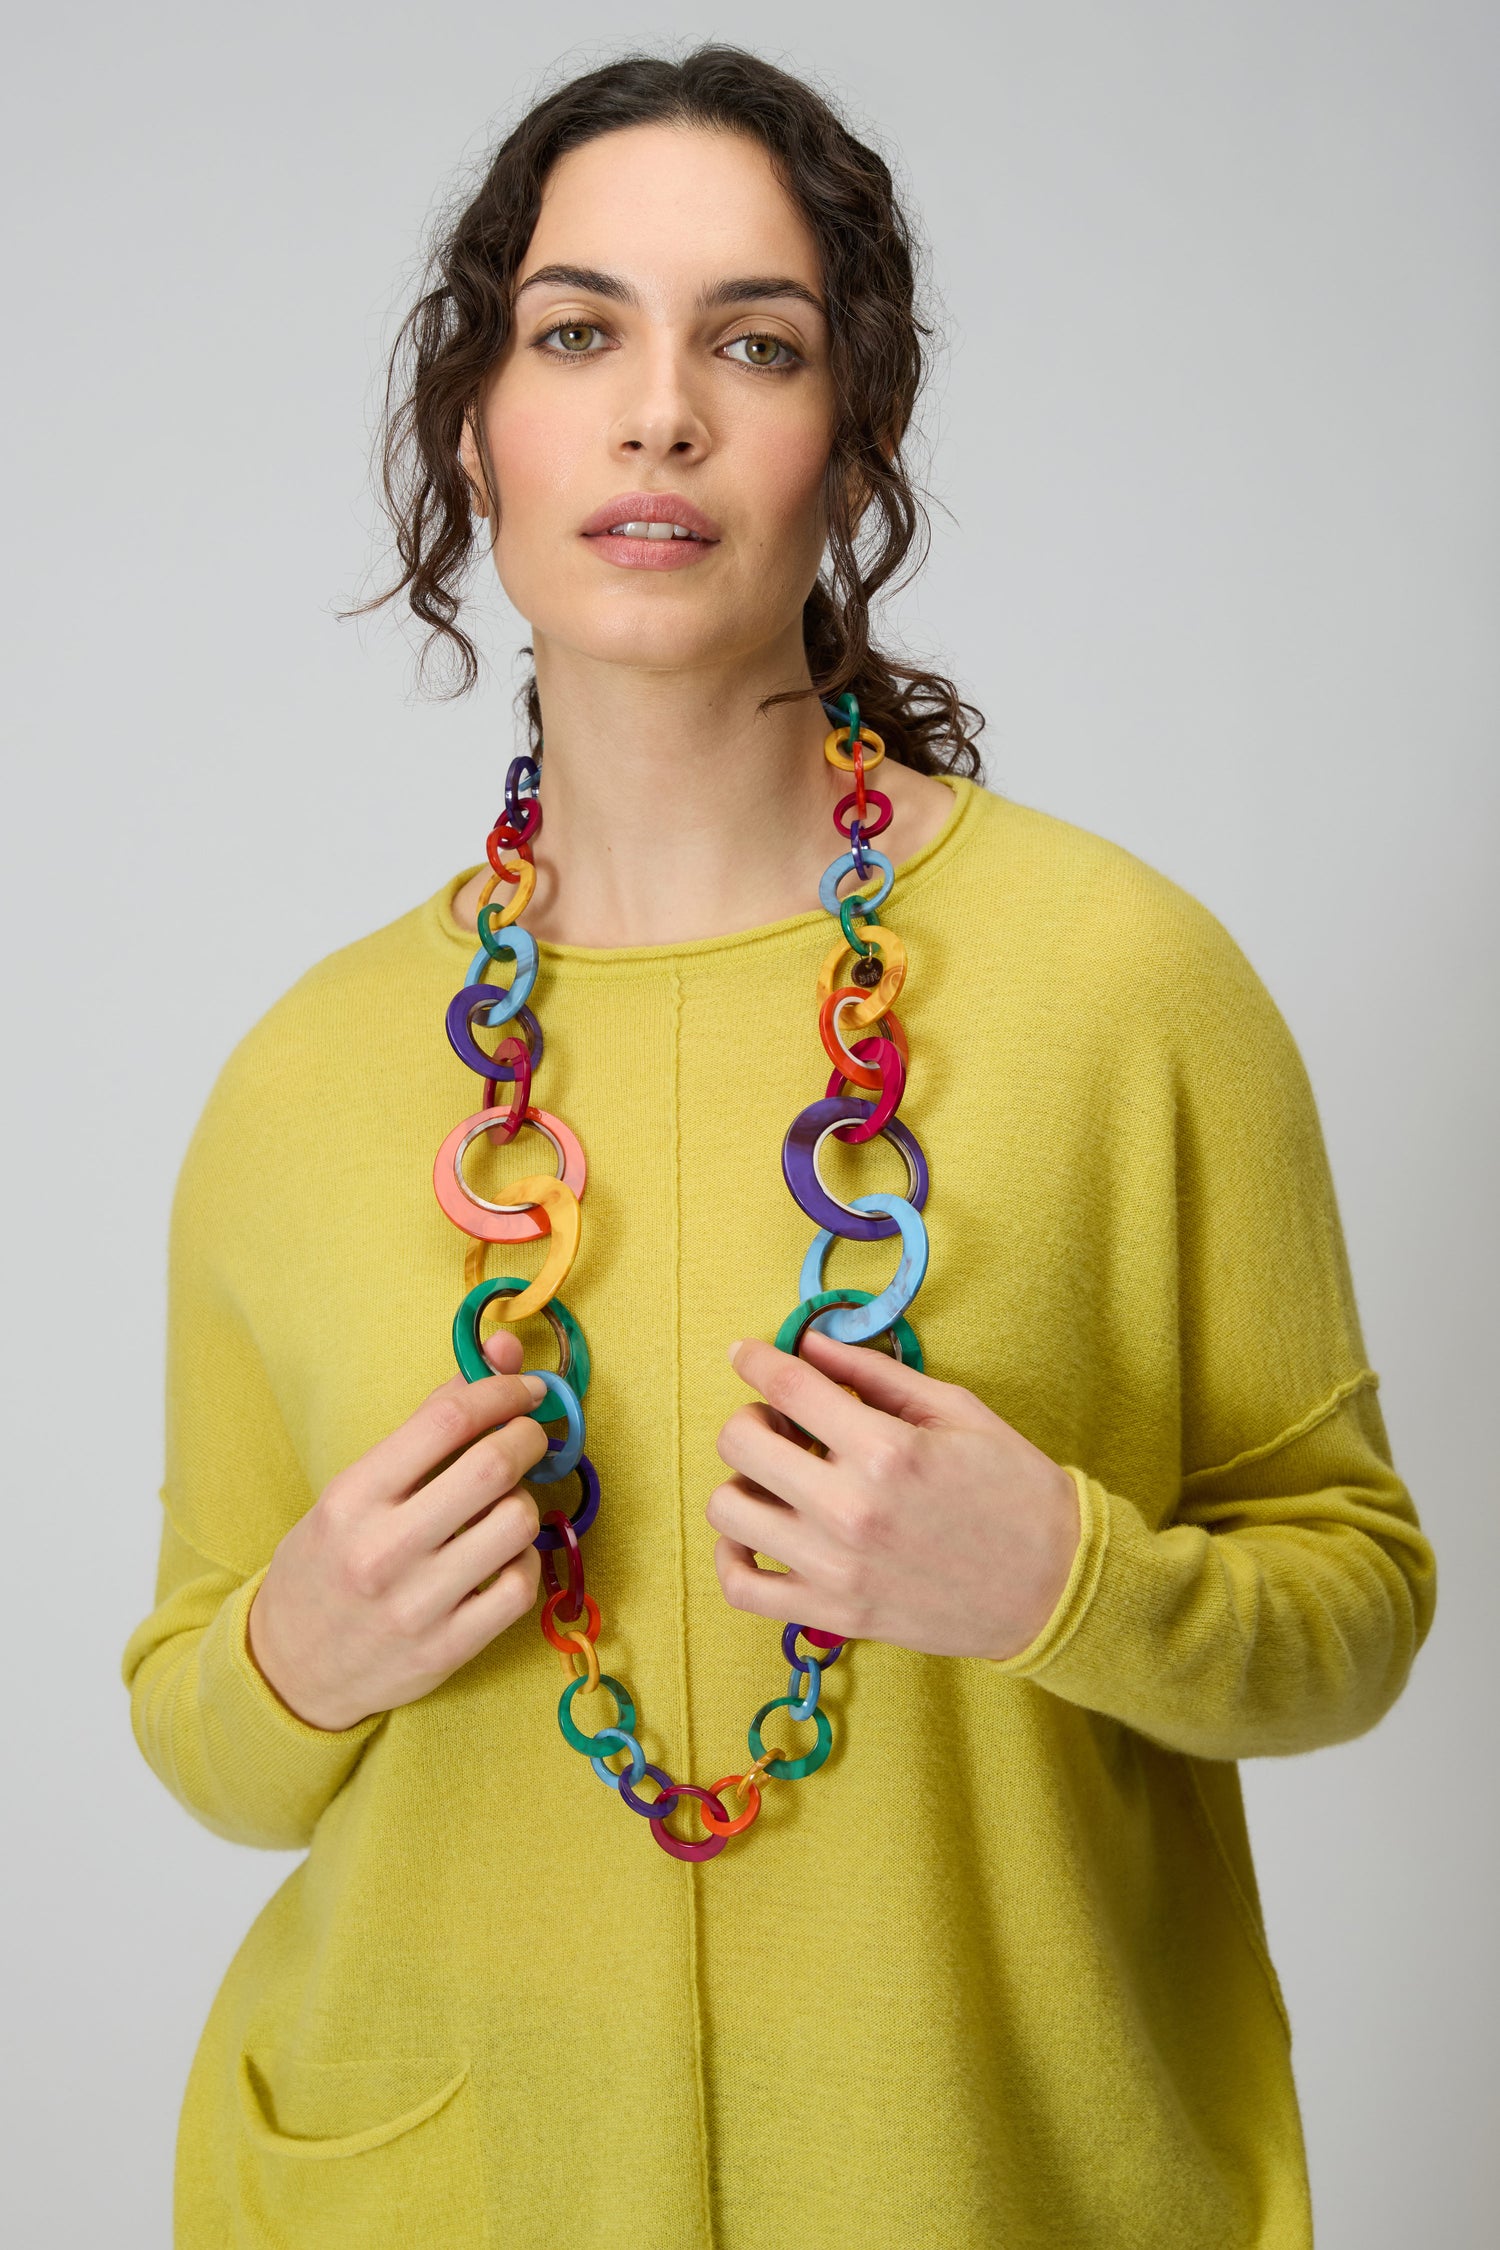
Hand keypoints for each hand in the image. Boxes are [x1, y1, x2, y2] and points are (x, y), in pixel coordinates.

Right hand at [246, 1329, 552, 1729]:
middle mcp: (381, 1550)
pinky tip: (503, 1555)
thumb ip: (431, 1420)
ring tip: (504, 1503)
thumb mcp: (356, 1486)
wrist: (288, 1667)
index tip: (526, 1389)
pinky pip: (521, 1586)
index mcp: (353, 1496)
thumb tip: (504, 1350)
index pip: (448, 1419)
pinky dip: (524, 1560)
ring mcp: (416, 1605)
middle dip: (529, 1439)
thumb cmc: (329, 1560)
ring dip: (525, 1502)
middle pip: (493, 1467)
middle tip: (531, 1437)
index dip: (502, 1391)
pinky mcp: (447, 1651)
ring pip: (517, 1525)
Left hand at [709, 1329, 1080, 1661]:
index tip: (745, 1351)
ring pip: (727, 1509)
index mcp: (885, 1450)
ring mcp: (835, 1569)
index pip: (786, 1386)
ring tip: (781, 1478)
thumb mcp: (956, 1410)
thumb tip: (809, 1344)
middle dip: (753, 1416)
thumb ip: (874, 1374)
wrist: (1053, 1586)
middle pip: (740, 1441)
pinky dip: (732, 1555)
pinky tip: (757, 1532)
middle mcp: (849, 1510)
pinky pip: (740, 1587)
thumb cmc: (1012, 1489)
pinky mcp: (833, 1616)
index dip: (755, 1358)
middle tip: (785, 1422)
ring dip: (743, 1480)